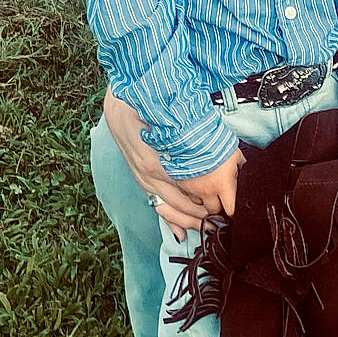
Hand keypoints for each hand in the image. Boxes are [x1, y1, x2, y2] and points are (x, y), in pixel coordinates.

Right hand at [101, 88, 210, 231]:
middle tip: (219, 223)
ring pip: (166, 208)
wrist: (118, 104)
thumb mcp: (165, 118)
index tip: (220, 209)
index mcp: (155, 162)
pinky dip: (168, 219)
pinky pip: (155, 204)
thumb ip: (186, 136)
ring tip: (205, 228)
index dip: (203, 202)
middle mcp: (148, 174)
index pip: (184, 191)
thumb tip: (213, 149)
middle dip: (199, 216)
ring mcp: (142, 178)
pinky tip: (179, 232)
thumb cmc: (142, 107)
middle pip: (177, 204)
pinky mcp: (140, 178)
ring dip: (186, 220)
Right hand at [182, 147, 245, 222]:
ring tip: (206, 188)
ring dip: (204, 198)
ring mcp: (193, 189)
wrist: (191, 137)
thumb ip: (241, 167)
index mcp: (223, 186)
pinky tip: (195, 181)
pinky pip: (187, 193)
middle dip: (218, 207)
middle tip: (220, 199)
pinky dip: (191, 190)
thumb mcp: (235, 155)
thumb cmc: (214, 144)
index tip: (233, 209)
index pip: (231, 210)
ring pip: (199, 203)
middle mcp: (208, 192)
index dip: (233, 211)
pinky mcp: (181, 184)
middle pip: (214, 211)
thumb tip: (246, 172)